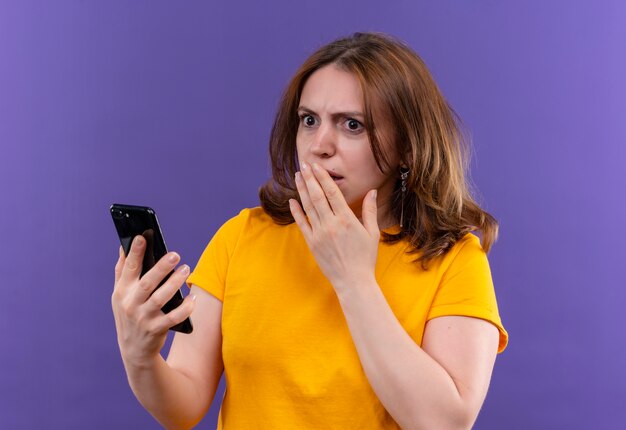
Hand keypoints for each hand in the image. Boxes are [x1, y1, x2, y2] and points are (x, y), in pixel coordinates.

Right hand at [111, 236, 194, 367]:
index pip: (128, 268)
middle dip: (161, 268)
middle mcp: (131, 304)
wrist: (134, 350)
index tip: (142, 236)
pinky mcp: (156, 329)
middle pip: (147, 283)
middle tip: (176, 254)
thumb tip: (123, 246)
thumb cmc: (129, 314)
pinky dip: (184, 308)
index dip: (134, 252)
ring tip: (186, 269)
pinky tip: (193, 298)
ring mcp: (143, 318)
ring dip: (175, 283)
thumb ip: (122, 271)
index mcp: (122, 291)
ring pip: (161, 298)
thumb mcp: (119, 295)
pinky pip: (173, 318)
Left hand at [288, 162, 379, 290]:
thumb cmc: (365, 258)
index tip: (317, 166)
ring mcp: (319, 233)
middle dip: (309, 178)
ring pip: (308, 206)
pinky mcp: (312, 243)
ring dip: (302, 190)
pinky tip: (292, 200)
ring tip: (297, 176)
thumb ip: (370, 210)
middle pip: (317, 196)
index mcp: (347, 219)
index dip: (323, 177)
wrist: (353, 281)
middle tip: (303, 165)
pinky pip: (302, 224)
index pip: (332, 192)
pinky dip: (296, 211)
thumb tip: (372, 191)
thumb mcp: (372, 233)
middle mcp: (331, 224)